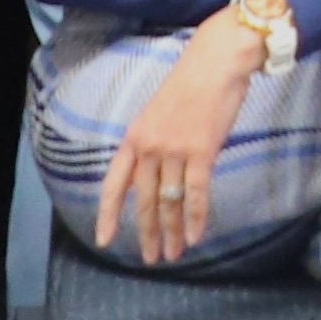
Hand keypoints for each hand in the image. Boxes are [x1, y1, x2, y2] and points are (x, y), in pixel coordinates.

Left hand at [95, 18, 266, 265]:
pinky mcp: (201, 151)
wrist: (215, 61)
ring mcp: (174, 149)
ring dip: (172, 232)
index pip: (114, 184)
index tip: (105, 240)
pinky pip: (195, 193)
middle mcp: (149, 147)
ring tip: (174, 253)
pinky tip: (194, 236)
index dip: (108, 214)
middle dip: (147, 233)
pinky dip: (195, 218)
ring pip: (170, 202)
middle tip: (151, 257)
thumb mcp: (158, 116)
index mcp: (133, 138)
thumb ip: (154, 147)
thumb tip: (162, 178)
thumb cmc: (191, 85)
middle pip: (145, 200)